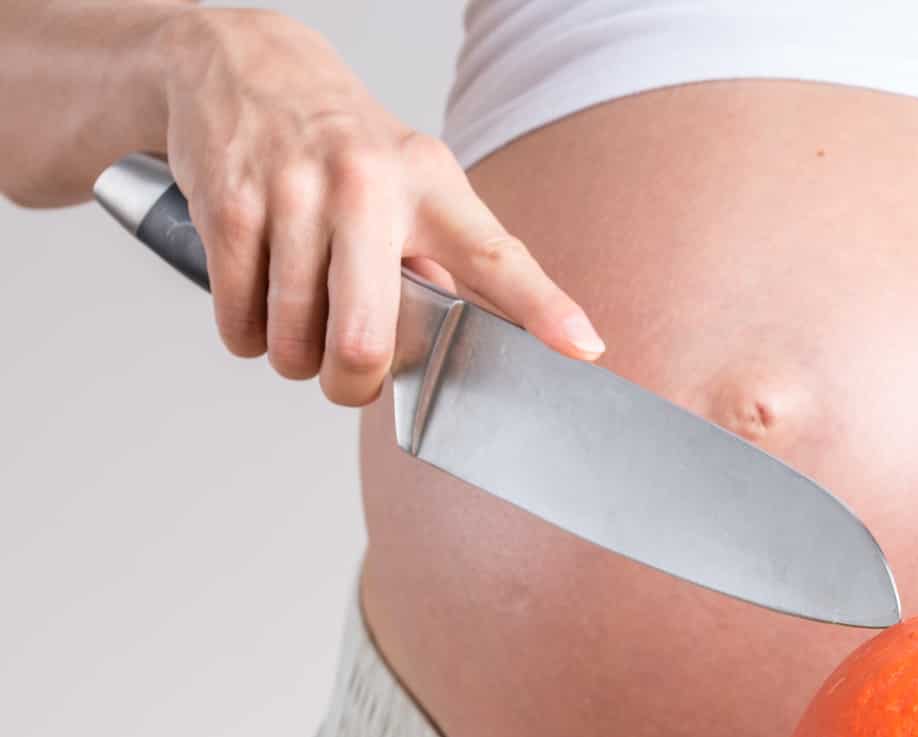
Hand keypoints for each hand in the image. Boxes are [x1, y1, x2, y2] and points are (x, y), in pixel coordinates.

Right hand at [156, 8, 600, 404]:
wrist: (245, 66)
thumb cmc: (343, 144)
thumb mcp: (412, 182)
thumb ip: (445, 262)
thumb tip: (468, 345)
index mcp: (431, 187)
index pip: (497, 257)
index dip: (543, 309)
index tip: (582, 347)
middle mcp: (367, 186)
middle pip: (366, 338)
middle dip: (353, 385)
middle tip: (350, 377)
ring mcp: (295, 193)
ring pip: (294, 341)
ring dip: (294, 359)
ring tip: (300, 324)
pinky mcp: (230, 205)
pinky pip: (240, 320)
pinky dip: (246, 335)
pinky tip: (259, 302)